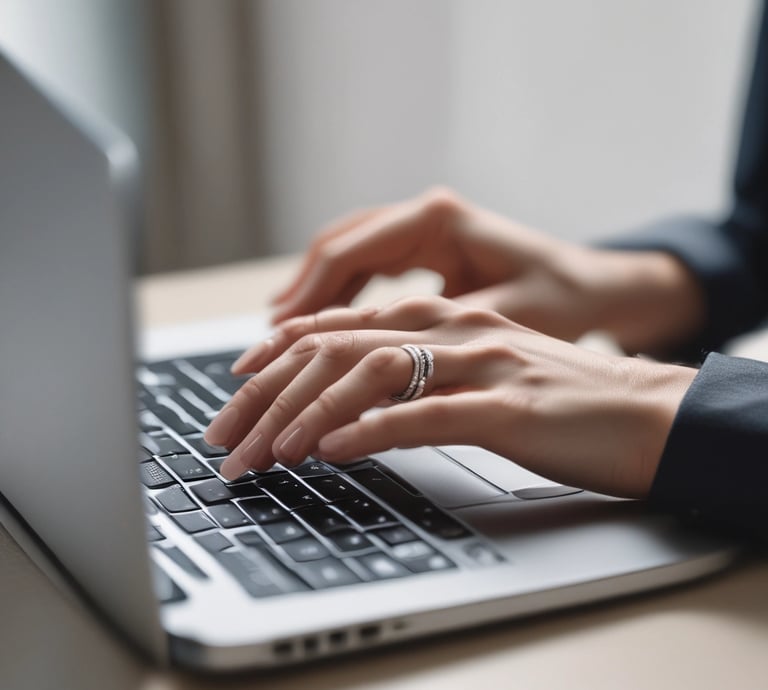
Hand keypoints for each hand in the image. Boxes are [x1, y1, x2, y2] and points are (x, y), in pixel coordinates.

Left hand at [205, 297, 696, 497]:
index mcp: (444, 317)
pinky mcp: (510, 407)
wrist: (649, 411)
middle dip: (272, 393)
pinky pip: (426, 413)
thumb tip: (350, 405)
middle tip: (230, 438)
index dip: (278, 354)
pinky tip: (332, 450)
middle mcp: (455, 327)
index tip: (237, 387)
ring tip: (269, 451)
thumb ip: (420, 375)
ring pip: (371, 374)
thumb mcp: (477, 373)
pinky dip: (371, 430)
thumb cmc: (559, 398)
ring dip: (309, 414)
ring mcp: (482, 363)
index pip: (340, 327)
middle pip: (338, 347)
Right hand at [271, 188, 704, 354]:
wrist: (604, 289)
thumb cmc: (566, 300)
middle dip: (297, 297)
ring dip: (312, 298)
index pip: (350, 252)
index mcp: (439, 220)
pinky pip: (368, 270)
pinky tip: (320, 326)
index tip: (273, 333)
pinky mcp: (428, 251)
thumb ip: (436, 337)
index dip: (306, 295)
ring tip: (278, 339)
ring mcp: (425, 230)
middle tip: (263, 341)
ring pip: (347, 259)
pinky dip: (340, 299)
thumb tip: (376, 370)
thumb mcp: (503, 319)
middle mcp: (424, 216)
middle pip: (336, 251)